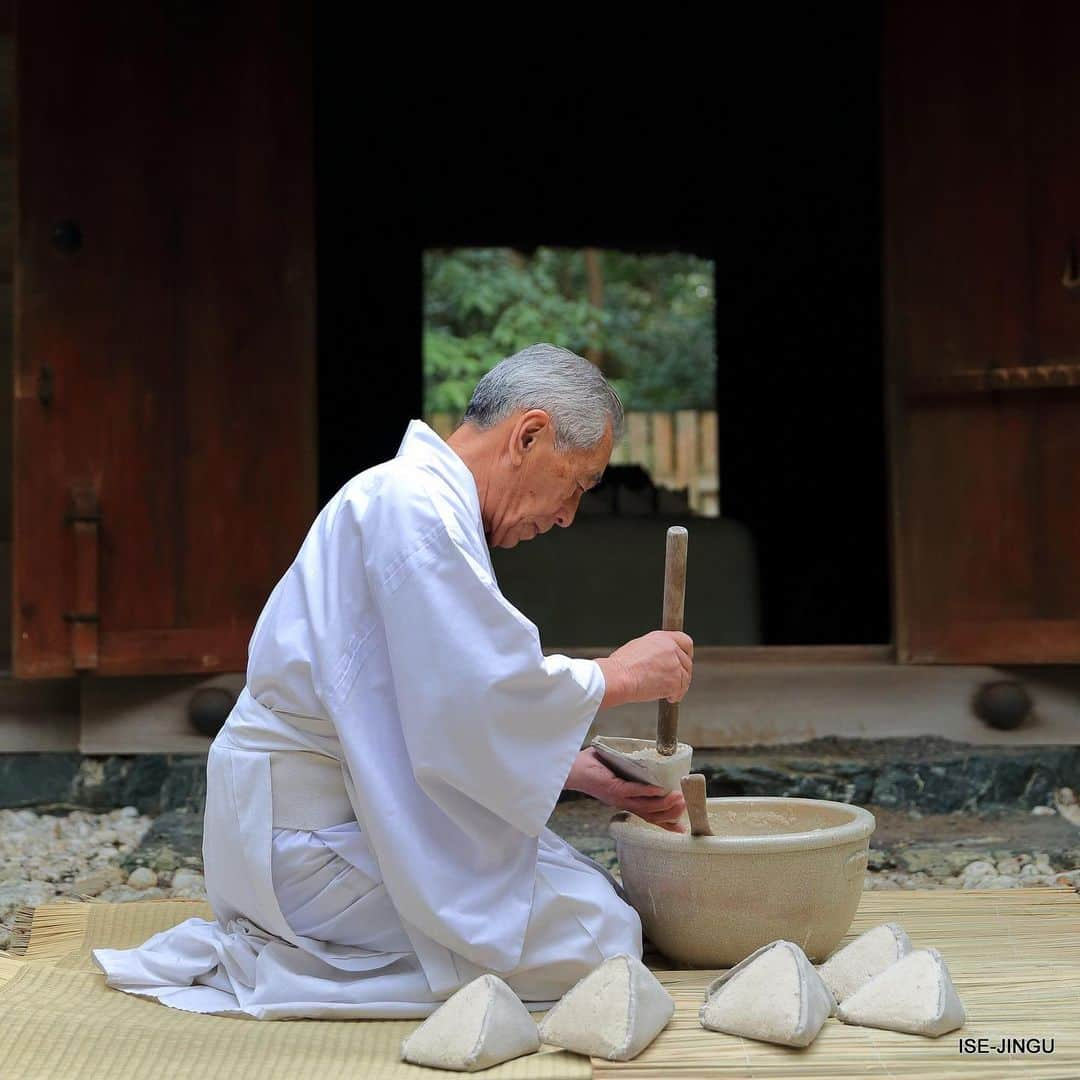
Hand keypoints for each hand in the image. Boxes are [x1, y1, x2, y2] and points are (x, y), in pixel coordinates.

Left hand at [564, 748, 686, 831]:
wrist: (570, 766)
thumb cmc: (593, 764)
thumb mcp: (620, 770)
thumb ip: (635, 770)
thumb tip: (653, 759)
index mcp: (626, 801)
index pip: (649, 815)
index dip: (665, 822)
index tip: (683, 826)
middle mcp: (623, 803)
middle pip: (651, 816)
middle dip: (670, 813)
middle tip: (685, 805)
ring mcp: (618, 798)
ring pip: (645, 807)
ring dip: (663, 804)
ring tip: (679, 798)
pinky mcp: (612, 789)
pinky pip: (632, 792)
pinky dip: (647, 792)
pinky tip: (659, 790)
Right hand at [595, 630, 692, 708]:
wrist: (619, 677)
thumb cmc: (622, 665)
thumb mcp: (639, 646)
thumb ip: (655, 649)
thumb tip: (659, 657)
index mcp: (662, 638)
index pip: (686, 642)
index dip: (687, 653)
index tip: (686, 659)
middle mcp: (671, 649)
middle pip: (687, 662)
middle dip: (681, 673)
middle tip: (674, 680)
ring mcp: (675, 665)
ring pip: (685, 678)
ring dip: (678, 686)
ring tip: (668, 692)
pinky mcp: (674, 681)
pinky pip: (680, 691)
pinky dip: (675, 696)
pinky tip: (668, 697)